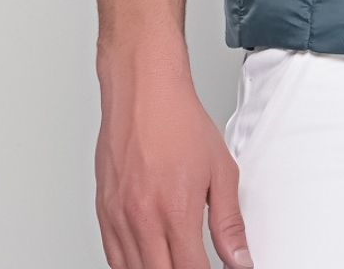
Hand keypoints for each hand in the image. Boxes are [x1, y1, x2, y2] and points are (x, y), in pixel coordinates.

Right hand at [94, 65, 252, 268]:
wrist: (143, 92)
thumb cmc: (179, 122)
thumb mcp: (221, 170)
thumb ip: (229, 222)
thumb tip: (240, 260)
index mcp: (176, 212)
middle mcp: (143, 220)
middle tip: (195, 262)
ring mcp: (119, 218)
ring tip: (173, 259)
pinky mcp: (103, 212)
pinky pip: (113, 258)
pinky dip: (131, 266)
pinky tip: (147, 259)